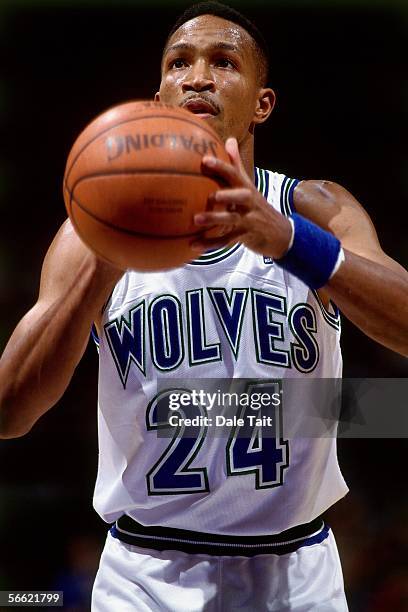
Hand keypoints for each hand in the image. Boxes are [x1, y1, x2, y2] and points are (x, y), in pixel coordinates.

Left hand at [193, 138, 291, 258]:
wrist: (281, 234)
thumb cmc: (257, 207)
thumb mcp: (249, 186)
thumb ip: (237, 165)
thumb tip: (229, 139)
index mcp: (247, 188)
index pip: (234, 174)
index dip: (221, 167)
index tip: (204, 160)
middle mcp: (249, 203)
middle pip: (239, 196)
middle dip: (226, 195)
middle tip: (209, 195)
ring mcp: (248, 220)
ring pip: (231, 219)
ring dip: (214, 220)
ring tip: (195, 220)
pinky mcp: (245, 236)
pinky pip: (226, 241)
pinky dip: (210, 244)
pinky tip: (193, 246)